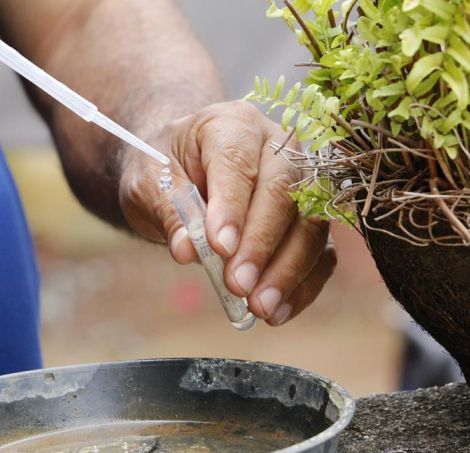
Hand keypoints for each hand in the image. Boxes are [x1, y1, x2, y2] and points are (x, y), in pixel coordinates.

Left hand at [119, 101, 336, 325]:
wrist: (184, 166)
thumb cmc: (166, 168)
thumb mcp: (148, 181)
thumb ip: (169, 211)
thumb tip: (188, 250)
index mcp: (233, 125)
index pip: (239, 163)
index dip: (232, 206)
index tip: (219, 248)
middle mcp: (278, 147)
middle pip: (284, 193)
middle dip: (263, 244)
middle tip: (238, 286)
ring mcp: (302, 182)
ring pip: (311, 225)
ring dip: (288, 271)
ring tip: (261, 308)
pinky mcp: (311, 218)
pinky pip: (320, 252)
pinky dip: (303, 285)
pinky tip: (279, 311)